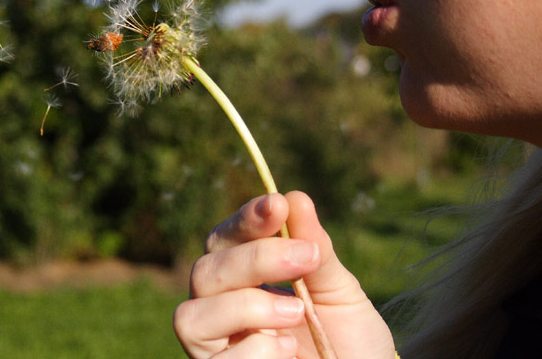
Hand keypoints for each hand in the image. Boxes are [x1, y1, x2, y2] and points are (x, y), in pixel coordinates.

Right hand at [173, 191, 395, 357]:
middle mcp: (221, 311)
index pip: (226, 240)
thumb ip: (315, 248)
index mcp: (244, 280)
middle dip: (253, 259)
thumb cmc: (349, 341)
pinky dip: (255, 350)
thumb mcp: (340, 292)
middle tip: (306, 257)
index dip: (245, 220)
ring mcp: (218, 348)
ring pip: (192, 316)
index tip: (277, 206)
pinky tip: (288, 352)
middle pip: (204, 271)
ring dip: (247, 307)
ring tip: (296, 313)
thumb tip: (295, 197)